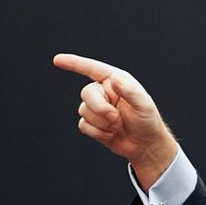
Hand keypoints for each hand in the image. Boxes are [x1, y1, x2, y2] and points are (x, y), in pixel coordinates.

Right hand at [55, 52, 178, 186]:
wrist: (145, 145)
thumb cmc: (148, 121)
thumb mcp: (143, 104)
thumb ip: (129, 91)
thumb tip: (113, 79)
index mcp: (115, 81)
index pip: (92, 69)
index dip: (74, 63)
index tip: (57, 60)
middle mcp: (104, 92)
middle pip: (86, 93)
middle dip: (100, 108)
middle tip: (117, 119)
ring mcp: (96, 108)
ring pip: (83, 111)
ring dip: (102, 123)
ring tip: (118, 126)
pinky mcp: (92, 124)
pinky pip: (83, 125)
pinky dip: (98, 132)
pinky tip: (111, 134)